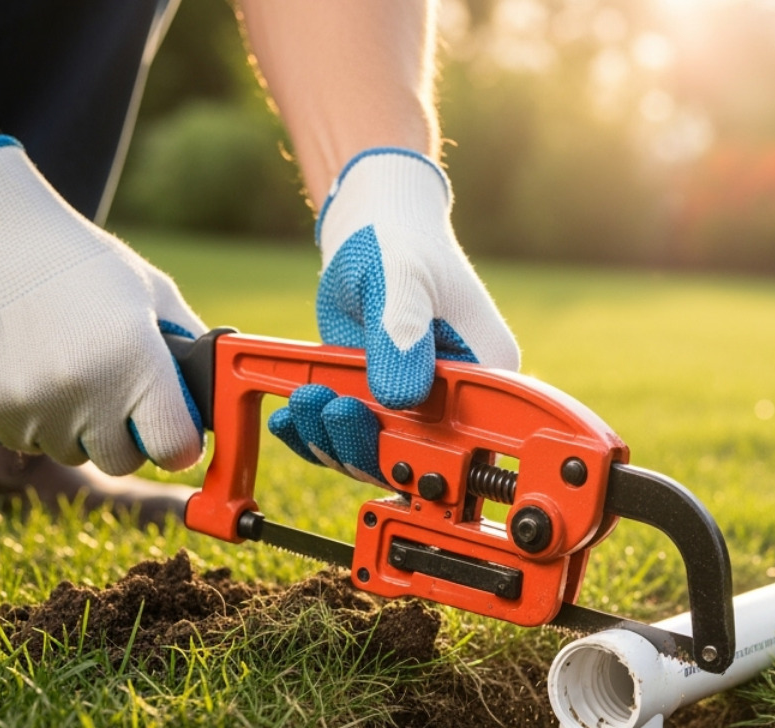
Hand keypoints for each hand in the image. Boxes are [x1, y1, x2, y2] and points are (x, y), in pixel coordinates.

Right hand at [0, 137, 205, 474]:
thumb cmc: (80, 263)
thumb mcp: (153, 293)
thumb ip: (193, 348)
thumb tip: (223, 394)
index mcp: (136, 361)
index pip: (175, 449)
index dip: (178, 442)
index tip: (173, 429)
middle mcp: (86, 390)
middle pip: (122, 460)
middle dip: (127, 436)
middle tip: (116, 393)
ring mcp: (33, 404)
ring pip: (73, 452)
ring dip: (77, 428)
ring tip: (69, 371)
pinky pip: (27, 443)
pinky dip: (35, 420)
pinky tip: (33, 372)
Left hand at [267, 149, 518, 485]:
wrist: (370, 225)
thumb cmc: (398, 241)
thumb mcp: (401, 278)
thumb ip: (401, 331)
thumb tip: (400, 396)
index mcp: (485, 371)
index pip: (470, 434)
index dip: (432, 454)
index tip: (387, 442)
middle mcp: (453, 397)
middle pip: (419, 454)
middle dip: (368, 445)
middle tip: (329, 408)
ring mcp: (413, 403)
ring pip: (377, 451)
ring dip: (334, 438)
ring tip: (305, 402)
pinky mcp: (376, 401)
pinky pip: (348, 434)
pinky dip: (315, 434)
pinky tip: (289, 418)